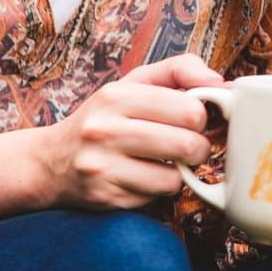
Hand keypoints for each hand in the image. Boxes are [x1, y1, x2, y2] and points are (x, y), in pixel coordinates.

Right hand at [34, 53, 225, 210]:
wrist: (49, 162)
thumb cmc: (103, 119)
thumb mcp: (132, 83)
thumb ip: (179, 71)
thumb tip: (222, 84)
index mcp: (117, 97)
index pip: (192, 111)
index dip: (200, 119)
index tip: (190, 122)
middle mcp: (105, 131)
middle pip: (188, 146)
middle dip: (196, 149)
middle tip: (184, 147)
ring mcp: (102, 167)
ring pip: (174, 178)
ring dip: (176, 174)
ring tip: (160, 163)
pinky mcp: (103, 198)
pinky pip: (154, 199)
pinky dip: (154, 191)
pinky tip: (139, 179)